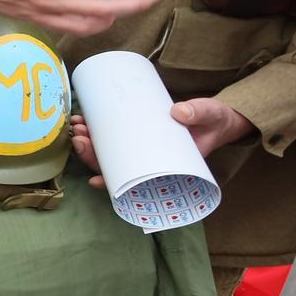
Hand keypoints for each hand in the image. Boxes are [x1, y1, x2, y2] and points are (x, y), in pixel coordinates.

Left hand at [68, 97, 249, 186]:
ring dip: (87, 142)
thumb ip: (198, 112)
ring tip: (79, 125)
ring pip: (107, 153)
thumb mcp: (210, 116)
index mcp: (164, 168)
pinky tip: (84, 121)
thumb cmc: (214, 122)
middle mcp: (147, 162)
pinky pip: (111, 138)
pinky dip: (95, 132)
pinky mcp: (136, 134)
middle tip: (80, 136)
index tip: (94, 180)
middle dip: (90, 155)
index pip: (133, 181)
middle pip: (112, 166)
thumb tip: (179, 112)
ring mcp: (140, 149)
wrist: (217, 117)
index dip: (112, 183)